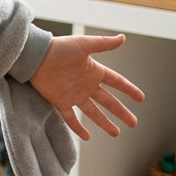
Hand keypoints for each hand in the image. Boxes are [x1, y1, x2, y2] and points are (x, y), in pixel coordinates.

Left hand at [29, 34, 144, 139]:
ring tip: (116, 133)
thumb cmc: (57, 47)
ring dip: (104, 122)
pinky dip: (78, 128)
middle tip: (133, 123)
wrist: (34, 56)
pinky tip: (87, 137)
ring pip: (93, 112)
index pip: (116, 82)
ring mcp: (73, 94)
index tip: (141, 98)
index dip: (128, 89)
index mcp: (93, 71)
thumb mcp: (83, 45)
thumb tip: (123, 38)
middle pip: (108, 101)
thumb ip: (103, 44)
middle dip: (121, 112)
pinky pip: (71, 118)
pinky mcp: (60, 101)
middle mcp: (85, 84)